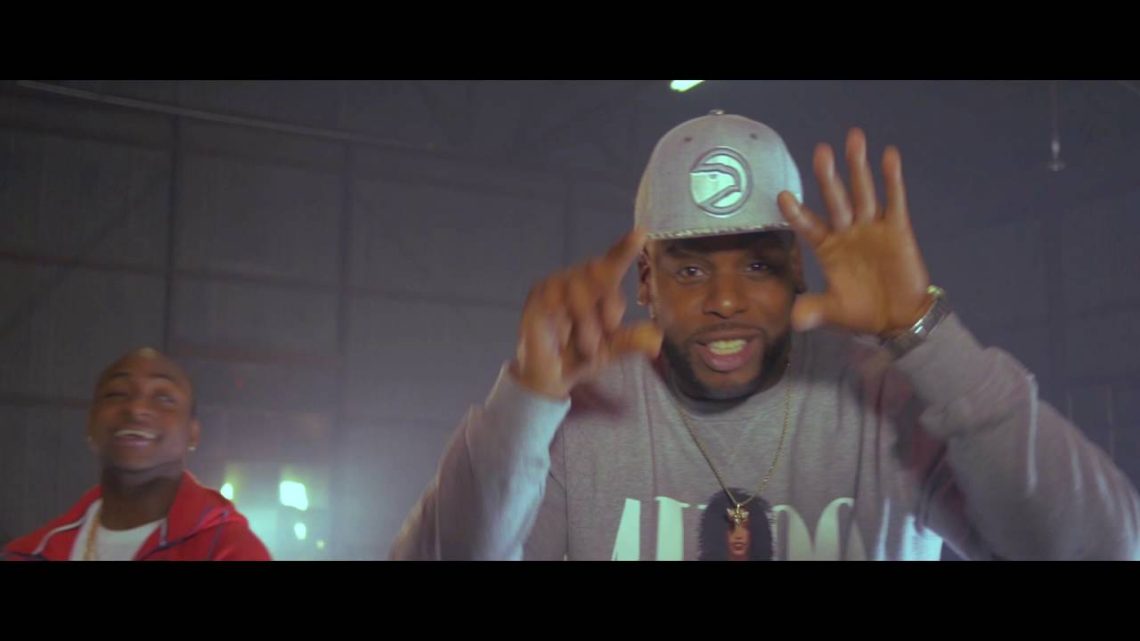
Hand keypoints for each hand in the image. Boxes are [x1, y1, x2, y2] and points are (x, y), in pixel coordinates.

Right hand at [513, 228, 663, 398]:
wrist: (551, 377)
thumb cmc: (581, 356)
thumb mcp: (611, 350)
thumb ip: (631, 341)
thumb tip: (656, 339)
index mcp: (598, 286)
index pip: (612, 263)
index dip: (624, 248)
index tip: (641, 233)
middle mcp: (577, 279)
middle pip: (600, 275)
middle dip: (609, 305)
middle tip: (608, 329)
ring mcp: (554, 285)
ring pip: (580, 290)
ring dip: (587, 324)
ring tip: (585, 346)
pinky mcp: (536, 298)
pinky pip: (557, 304)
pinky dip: (564, 326)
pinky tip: (561, 338)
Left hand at [778, 128, 932, 336]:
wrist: (899, 320)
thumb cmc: (863, 313)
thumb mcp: (833, 313)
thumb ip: (813, 311)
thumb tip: (793, 320)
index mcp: (827, 248)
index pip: (808, 225)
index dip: (797, 212)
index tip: (783, 197)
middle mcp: (847, 231)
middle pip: (835, 199)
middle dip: (827, 176)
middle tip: (820, 151)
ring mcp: (872, 227)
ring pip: (863, 191)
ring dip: (858, 166)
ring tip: (853, 138)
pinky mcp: (898, 229)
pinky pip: (895, 200)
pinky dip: (892, 178)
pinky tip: (889, 155)